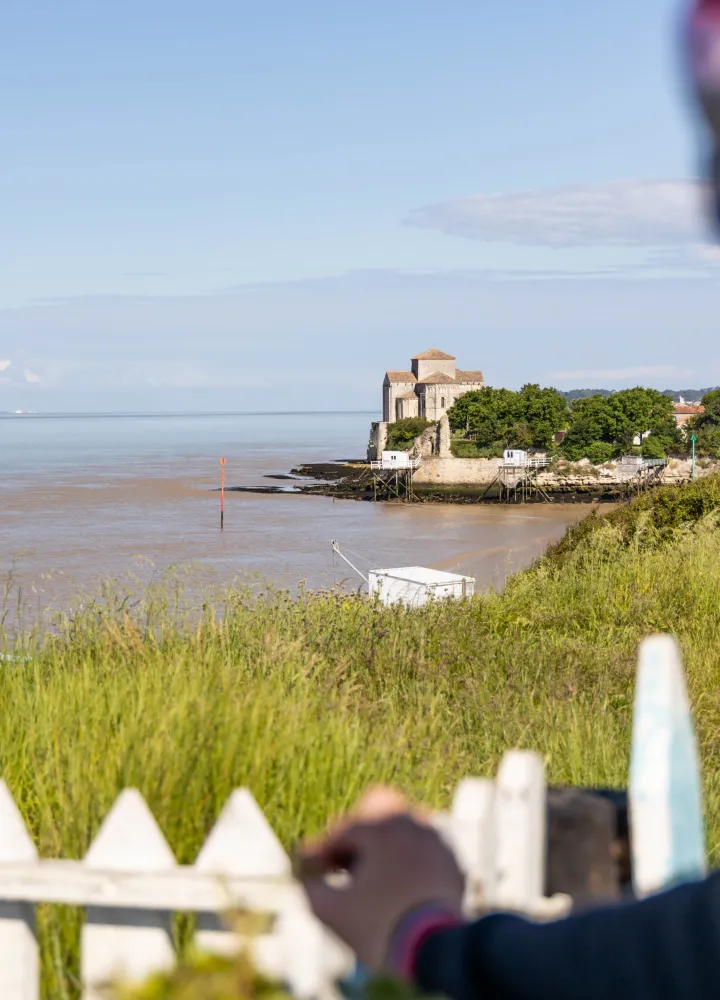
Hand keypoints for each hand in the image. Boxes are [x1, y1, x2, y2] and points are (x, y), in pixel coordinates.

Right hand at [299, 787, 463, 971]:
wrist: (436, 952)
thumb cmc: (381, 927)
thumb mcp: (331, 911)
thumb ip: (308, 887)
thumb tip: (303, 877)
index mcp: (381, 827)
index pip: (342, 828)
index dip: (324, 849)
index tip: (314, 868)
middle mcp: (412, 822)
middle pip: (376, 807)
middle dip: (357, 832)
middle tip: (346, 862)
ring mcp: (436, 839)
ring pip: (403, 825)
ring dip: (384, 843)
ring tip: (372, 875)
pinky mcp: (452, 859)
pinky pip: (423, 846)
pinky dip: (408, 857)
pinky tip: (399, 885)